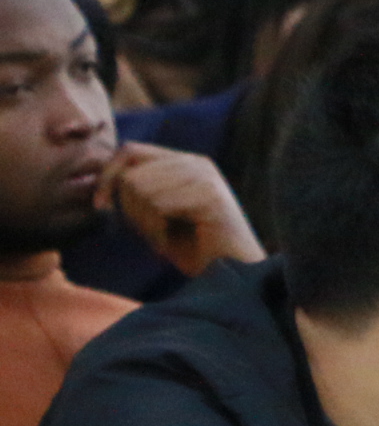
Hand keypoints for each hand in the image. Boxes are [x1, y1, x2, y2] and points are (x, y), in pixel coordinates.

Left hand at [101, 144, 260, 274]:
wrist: (230, 274)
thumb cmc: (191, 247)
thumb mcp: (155, 213)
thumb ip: (135, 191)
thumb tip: (100, 181)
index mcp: (184, 162)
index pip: (130, 151)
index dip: (107, 176)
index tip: (100, 206)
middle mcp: (196, 163)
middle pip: (131, 174)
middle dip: (130, 209)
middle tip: (150, 233)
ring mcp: (206, 177)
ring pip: (141, 188)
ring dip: (144, 222)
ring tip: (163, 238)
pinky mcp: (211, 196)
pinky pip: (159, 204)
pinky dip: (156, 230)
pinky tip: (170, 243)